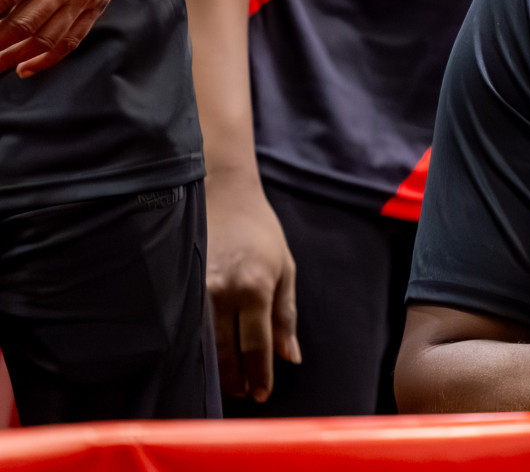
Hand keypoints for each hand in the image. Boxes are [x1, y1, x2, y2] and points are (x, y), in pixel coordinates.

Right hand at [206, 174, 299, 401]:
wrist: (224, 194)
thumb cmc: (261, 232)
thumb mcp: (285, 268)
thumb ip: (286, 315)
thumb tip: (290, 357)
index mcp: (255, 287)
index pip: (256, 345)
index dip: (259, 373)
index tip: (261, 394)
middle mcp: (223, 291)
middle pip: (226, 350)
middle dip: (235, 379)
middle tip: (243, 396)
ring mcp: (195, 287)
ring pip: (202, 342)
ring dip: (213, 368)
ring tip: (223, 386)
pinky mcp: (177, 283)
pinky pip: (185, 323)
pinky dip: (194, 344)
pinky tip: (199, 358)